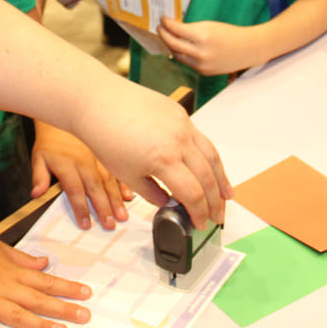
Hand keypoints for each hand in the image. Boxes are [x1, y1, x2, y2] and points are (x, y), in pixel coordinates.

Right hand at [0, 218, 91, 327]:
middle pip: (37, 300)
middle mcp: (2, 286)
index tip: (86, 295)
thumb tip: (44, 263)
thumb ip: (23, 259)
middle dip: (63, 308)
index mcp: (11, 271)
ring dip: (39, 324)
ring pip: (16, 314)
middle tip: (85, 316)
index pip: (45, 281)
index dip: (68, 288)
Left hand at [31, 122, 132, 229]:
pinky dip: (124, 184)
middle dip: (104, 207)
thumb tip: (36, 194)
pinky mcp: (106, 155)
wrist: (65, 116)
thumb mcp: (38, 157)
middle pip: (95, 187)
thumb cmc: (51, 142)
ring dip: (116, 199)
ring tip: (122, 215)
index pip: (74, 190)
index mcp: (67, 165)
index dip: (80, 207)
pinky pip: (117, 171)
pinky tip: (129, 196)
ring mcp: (98, 158)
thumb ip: (39, 176)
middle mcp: (84, 162)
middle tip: (110, 225)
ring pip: (109, 181)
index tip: (86, 224)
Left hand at [74, 79, 231, 228]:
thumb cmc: (106, 139)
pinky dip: (210, 157)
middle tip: (218, 217)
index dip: (200, 213)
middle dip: (215, 201)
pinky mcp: (180, 114)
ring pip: (211, 156)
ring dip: (222, 179)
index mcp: (164, 160)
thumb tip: (170, 203)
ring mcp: (183, 125)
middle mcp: (180, 142)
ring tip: (228, 196)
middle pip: (208, 177)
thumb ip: (152, 193)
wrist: (98, 103)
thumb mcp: (127, 175)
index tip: (201, 224)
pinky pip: (201, 139)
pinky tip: (212, 167)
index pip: (193, 194)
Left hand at [156, 16, 254, 75]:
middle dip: (164, 35)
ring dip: (171, 46)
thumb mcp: (210, 25)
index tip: (162, 19)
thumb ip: (191, 28)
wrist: (248, 50)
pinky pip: (187, 63)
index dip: (167, 24)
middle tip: (160, 28)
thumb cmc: (231, 34)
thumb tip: (174, 28)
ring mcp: (202, 65)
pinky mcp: (204, 72)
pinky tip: (180, 47)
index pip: (177, 30)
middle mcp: (201, 53)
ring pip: (178, 56)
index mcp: (203, 37)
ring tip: (168, 37)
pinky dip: (182, 54)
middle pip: (173, 45)